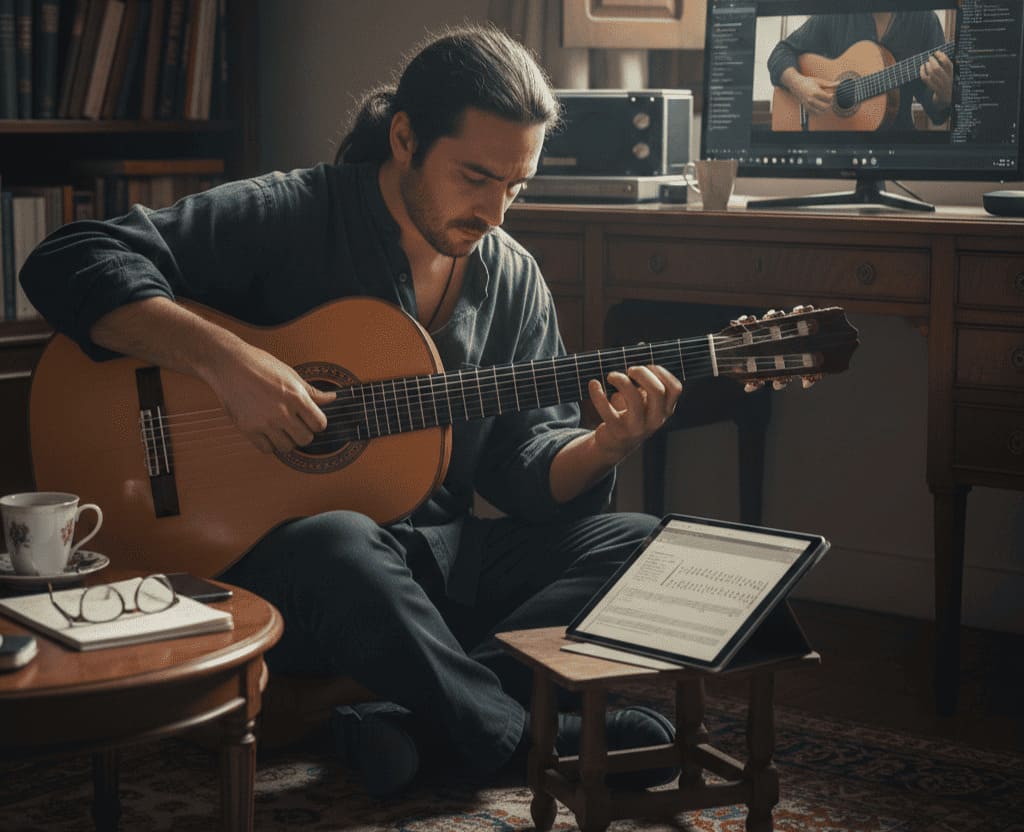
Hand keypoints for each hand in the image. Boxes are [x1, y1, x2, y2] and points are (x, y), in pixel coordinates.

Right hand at [203, 339, 335, 453]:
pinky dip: (269, 444)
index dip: (317, 423)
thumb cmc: (259, 364)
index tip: (311, 419)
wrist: (227, 363)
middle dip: (304, 433)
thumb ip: (312, 391)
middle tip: (296, 425)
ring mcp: (264, 422)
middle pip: (305, 439)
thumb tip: (332, 398)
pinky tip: (267, 432)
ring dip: (287, 440)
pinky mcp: (247, 429)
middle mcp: (281, 412)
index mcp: (296, 396)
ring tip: (281, 428)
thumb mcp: (290, 374)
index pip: (319, 424)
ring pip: (287, 447)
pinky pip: (266, 449)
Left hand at [588, 365, 682, 461]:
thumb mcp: (642, 398)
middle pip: (657, 391)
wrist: (615, 444)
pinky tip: (594, 384)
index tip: (647, 366)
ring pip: (634, 399)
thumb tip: (640, 346)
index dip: (662, 372)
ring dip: (621, 381)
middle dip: (642, 374)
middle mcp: (655, 419)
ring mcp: (637, 427)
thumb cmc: (630, 414)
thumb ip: (643, 377)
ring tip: (611, 376)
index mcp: (665, 410)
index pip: (674, 388)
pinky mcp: (618, 431)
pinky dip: (598, 394)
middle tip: (629, 369)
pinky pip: (607, 410)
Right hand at [786, 71, 836, 114]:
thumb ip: (829, 84)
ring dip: (825, 109)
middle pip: (826, 107)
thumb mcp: (819, 81)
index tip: (832, 93)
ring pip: (821, 112)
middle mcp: (811, 100)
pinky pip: (815, 114)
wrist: (796, 85)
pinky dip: (820, 112)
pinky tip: (821, 107)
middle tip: (830, 99)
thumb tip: (839, 83)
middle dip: (830, 104)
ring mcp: (808, 105)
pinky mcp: (806, 108)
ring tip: (826, 103)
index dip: (833, 96)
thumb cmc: (808, 82)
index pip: (829, 98)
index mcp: (815, 92)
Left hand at [920, 50, 952, 106]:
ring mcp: (940, 85)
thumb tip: (941, 53)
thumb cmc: (948, 83)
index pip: (947, 63)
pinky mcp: (933, 89)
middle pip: (937, 69)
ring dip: (927, 66)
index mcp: (952, 74)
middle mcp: (947, 79)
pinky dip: (922, 72)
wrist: (947, 99)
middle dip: (932, 61)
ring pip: (931, 74)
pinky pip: (926, 79)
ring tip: (926, 63)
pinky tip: (922, 68)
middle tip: (930, 57)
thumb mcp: (951, 74)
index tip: (937, 52)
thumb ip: (948, 66)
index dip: (941, 56)